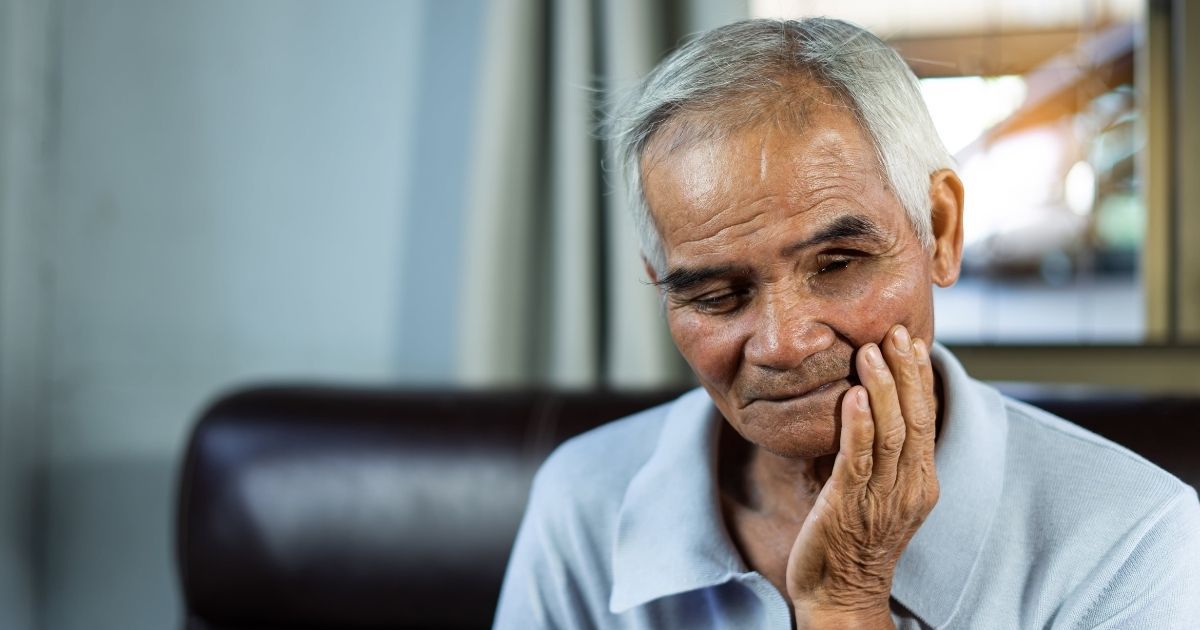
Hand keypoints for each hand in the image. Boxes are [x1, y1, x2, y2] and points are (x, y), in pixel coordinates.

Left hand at [786, 325, 938, 628]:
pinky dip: (858, 424)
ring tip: (871, 352)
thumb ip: (878, 454)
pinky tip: (852, 396)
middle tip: (896, 331)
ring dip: (882, 389)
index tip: (911, 341)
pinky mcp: (851, 506)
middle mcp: (909, 487)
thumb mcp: (877, 492)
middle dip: (907, 373)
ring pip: (891, 433)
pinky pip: (859, 459)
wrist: (841, 593)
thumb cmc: (853, 540)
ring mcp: (883, 497)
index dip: (919, 379)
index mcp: (920, 481)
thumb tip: (864, 408)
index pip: (927, 419)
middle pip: (916, 419)